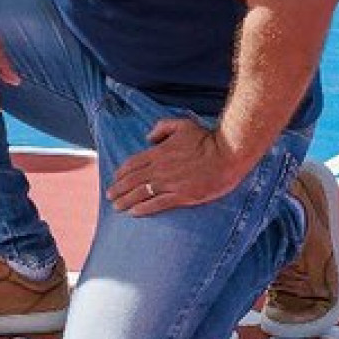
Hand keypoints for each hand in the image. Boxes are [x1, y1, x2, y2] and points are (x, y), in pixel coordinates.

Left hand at [106, 117, 249, 215]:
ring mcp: (170, 183)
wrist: (228, 154)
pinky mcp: (182, 196)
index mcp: (159, 153)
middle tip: (110, 196)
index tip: (115, 179)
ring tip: (117, 207)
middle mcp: (160, 169)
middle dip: (118, 189)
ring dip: (126, 201)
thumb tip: (148, 138)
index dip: (121, 173)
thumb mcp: (182, 125)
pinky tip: (134, 213)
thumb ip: (162, 128)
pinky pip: (157, 204)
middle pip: (132, 181)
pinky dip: (143, 209)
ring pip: (140, 193)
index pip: (132, 164)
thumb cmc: (207, 139)